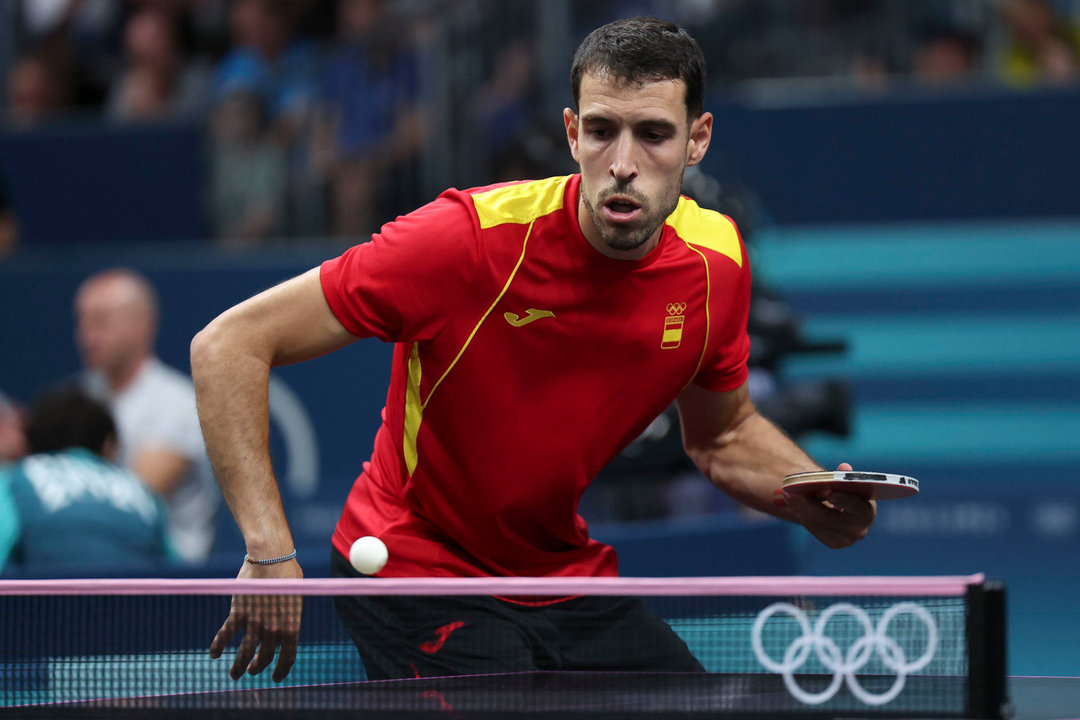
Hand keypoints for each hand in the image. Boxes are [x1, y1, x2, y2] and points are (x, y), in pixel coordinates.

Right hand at [209, 558, 302, 681]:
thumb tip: (285, 631)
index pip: (288, 657)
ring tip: (234, 674)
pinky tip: (213, 654)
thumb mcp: (295, 599)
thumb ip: (289, 617)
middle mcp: (274, 628)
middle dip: (257, 668)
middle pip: (264, 658)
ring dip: (238, 667)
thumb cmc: (287, 574)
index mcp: (291, 625)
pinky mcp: (238, 613)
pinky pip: (226, 634)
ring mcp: (255, 622)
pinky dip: (218, 646)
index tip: (275, 678)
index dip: (281, 671)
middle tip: (251, 671)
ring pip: (244, 653)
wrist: (272, 557)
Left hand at [785, 462, 875, 548]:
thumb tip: (844, 468)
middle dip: (809, 505)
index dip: (844, 501)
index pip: (857, 508)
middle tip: (791, 493)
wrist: (841, 507)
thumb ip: (844, 476)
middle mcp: (860, 530)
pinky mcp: (833, 542)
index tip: (830, 493)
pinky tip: (791, 505)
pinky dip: (802, 516)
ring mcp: (846, 539)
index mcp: (867, 511)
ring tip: (787, 496)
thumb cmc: (844, 491)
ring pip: (818, 524)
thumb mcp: (844, 482)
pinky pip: (814, 529)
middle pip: (830, 519)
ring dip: (800, 510)